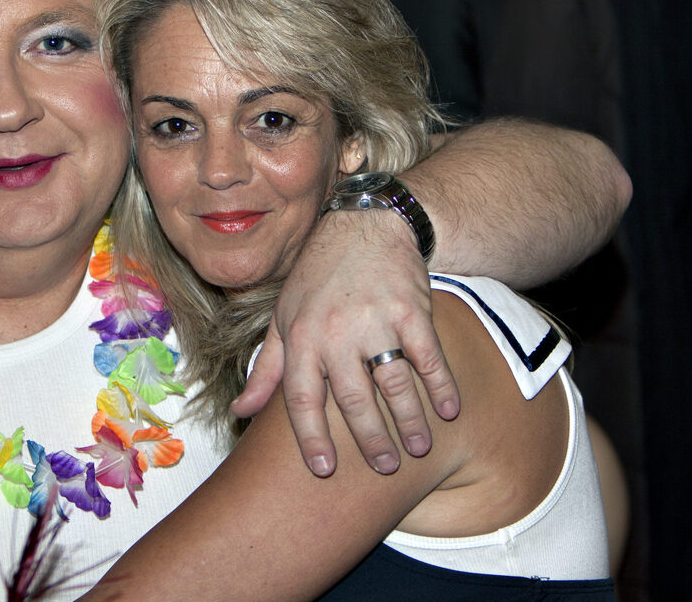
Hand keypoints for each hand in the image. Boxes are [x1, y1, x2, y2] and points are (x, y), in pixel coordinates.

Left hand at [230, 210, 459, 475]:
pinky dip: (441, 385)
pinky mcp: (411, 309)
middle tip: (384, 468)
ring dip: (409, 421)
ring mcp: (375, 320)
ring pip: (393, 384)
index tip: (325, 469)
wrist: (363, 223)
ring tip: (418, 448)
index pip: (302, 399)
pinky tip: (449, 410)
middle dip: (370, 440)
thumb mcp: (283, 317)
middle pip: (353, 400)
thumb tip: (242, 411)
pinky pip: (429, 356)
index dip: (312, 437)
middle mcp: (335, 332)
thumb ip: (266, 368)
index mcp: (301, 337)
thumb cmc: (318, 276)